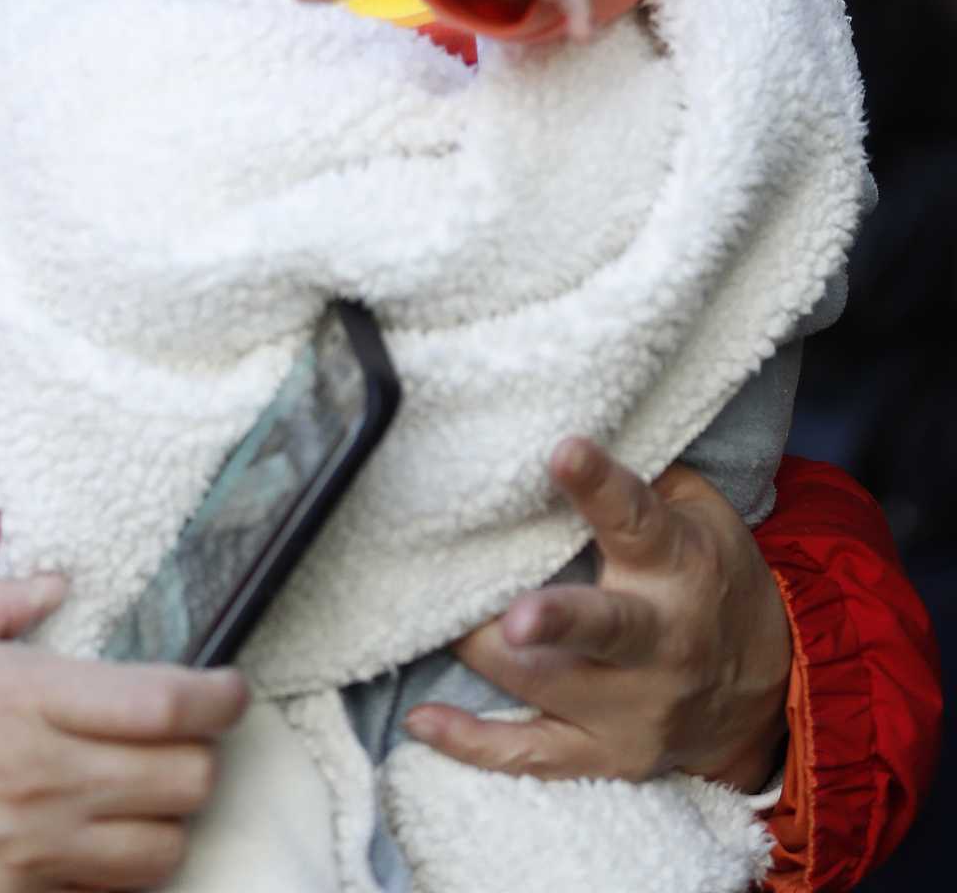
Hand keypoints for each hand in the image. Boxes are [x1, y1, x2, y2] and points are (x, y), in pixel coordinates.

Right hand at [0, 573, 248, 890]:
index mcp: (28, 695)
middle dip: (201, 759)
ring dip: (167, 823)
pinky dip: (111, 875)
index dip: (220, 698)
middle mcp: (44, 777)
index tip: (232, 690)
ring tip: (146, 797)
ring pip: (157, 854)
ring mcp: (27, 852)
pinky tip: (93, 847)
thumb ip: (2, 599)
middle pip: (182, 783)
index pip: (167, 705)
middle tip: (186, 739)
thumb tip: (58, 584)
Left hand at [404, 439, 790, 789]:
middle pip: (605, 628)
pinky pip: (531, 756)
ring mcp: (632, 708)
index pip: (636, 518)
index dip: (599, 486)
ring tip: (433, 619)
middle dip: (558, 623)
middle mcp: (659, 641)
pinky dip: (472, 744)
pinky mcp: (607, 755)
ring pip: (546, 685)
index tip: (564, 451)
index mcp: (678, 566)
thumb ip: (638, 479)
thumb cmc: (710, 577)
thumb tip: (563, 429)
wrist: (763, 690)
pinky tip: (421, 720)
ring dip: (484, 652)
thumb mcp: (697, 514)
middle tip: (516, 617)